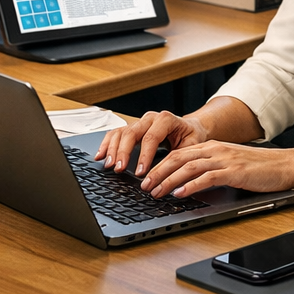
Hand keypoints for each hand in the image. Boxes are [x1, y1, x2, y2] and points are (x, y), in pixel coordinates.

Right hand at [93, 110, 210, 176]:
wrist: (190, 127)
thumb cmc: (191, 137)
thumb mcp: (192, 146)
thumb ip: (181, 158)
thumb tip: (170, 175)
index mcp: (165, 119)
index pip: (151, 137)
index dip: (144, 156)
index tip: (140, 172)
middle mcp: (149, 118)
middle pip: (131, 133)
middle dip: (123, 152)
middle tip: (119, 169)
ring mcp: (139, 121)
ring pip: (120, 132)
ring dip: (112, 149)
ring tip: (109, 165)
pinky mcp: (132, 127)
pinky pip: (116, 133)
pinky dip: (107, 144)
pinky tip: (100, 155)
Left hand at [138, 141, 293, 198]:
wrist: (285, 165)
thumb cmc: (258, 168)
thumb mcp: (228, 164)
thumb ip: (209, 169)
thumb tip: (186, 183)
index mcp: (210, 147)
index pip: (177, 153)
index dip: (158, 165)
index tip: (145, 177)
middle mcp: (214, 150)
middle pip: (177, 158)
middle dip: (157, 172)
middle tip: (144, 186)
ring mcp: (224, 159)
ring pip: (188, 167)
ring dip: (168, 180)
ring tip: (156, 191)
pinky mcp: (234, 171)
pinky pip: (207, 177)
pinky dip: (191, 185)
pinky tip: (180, 193)